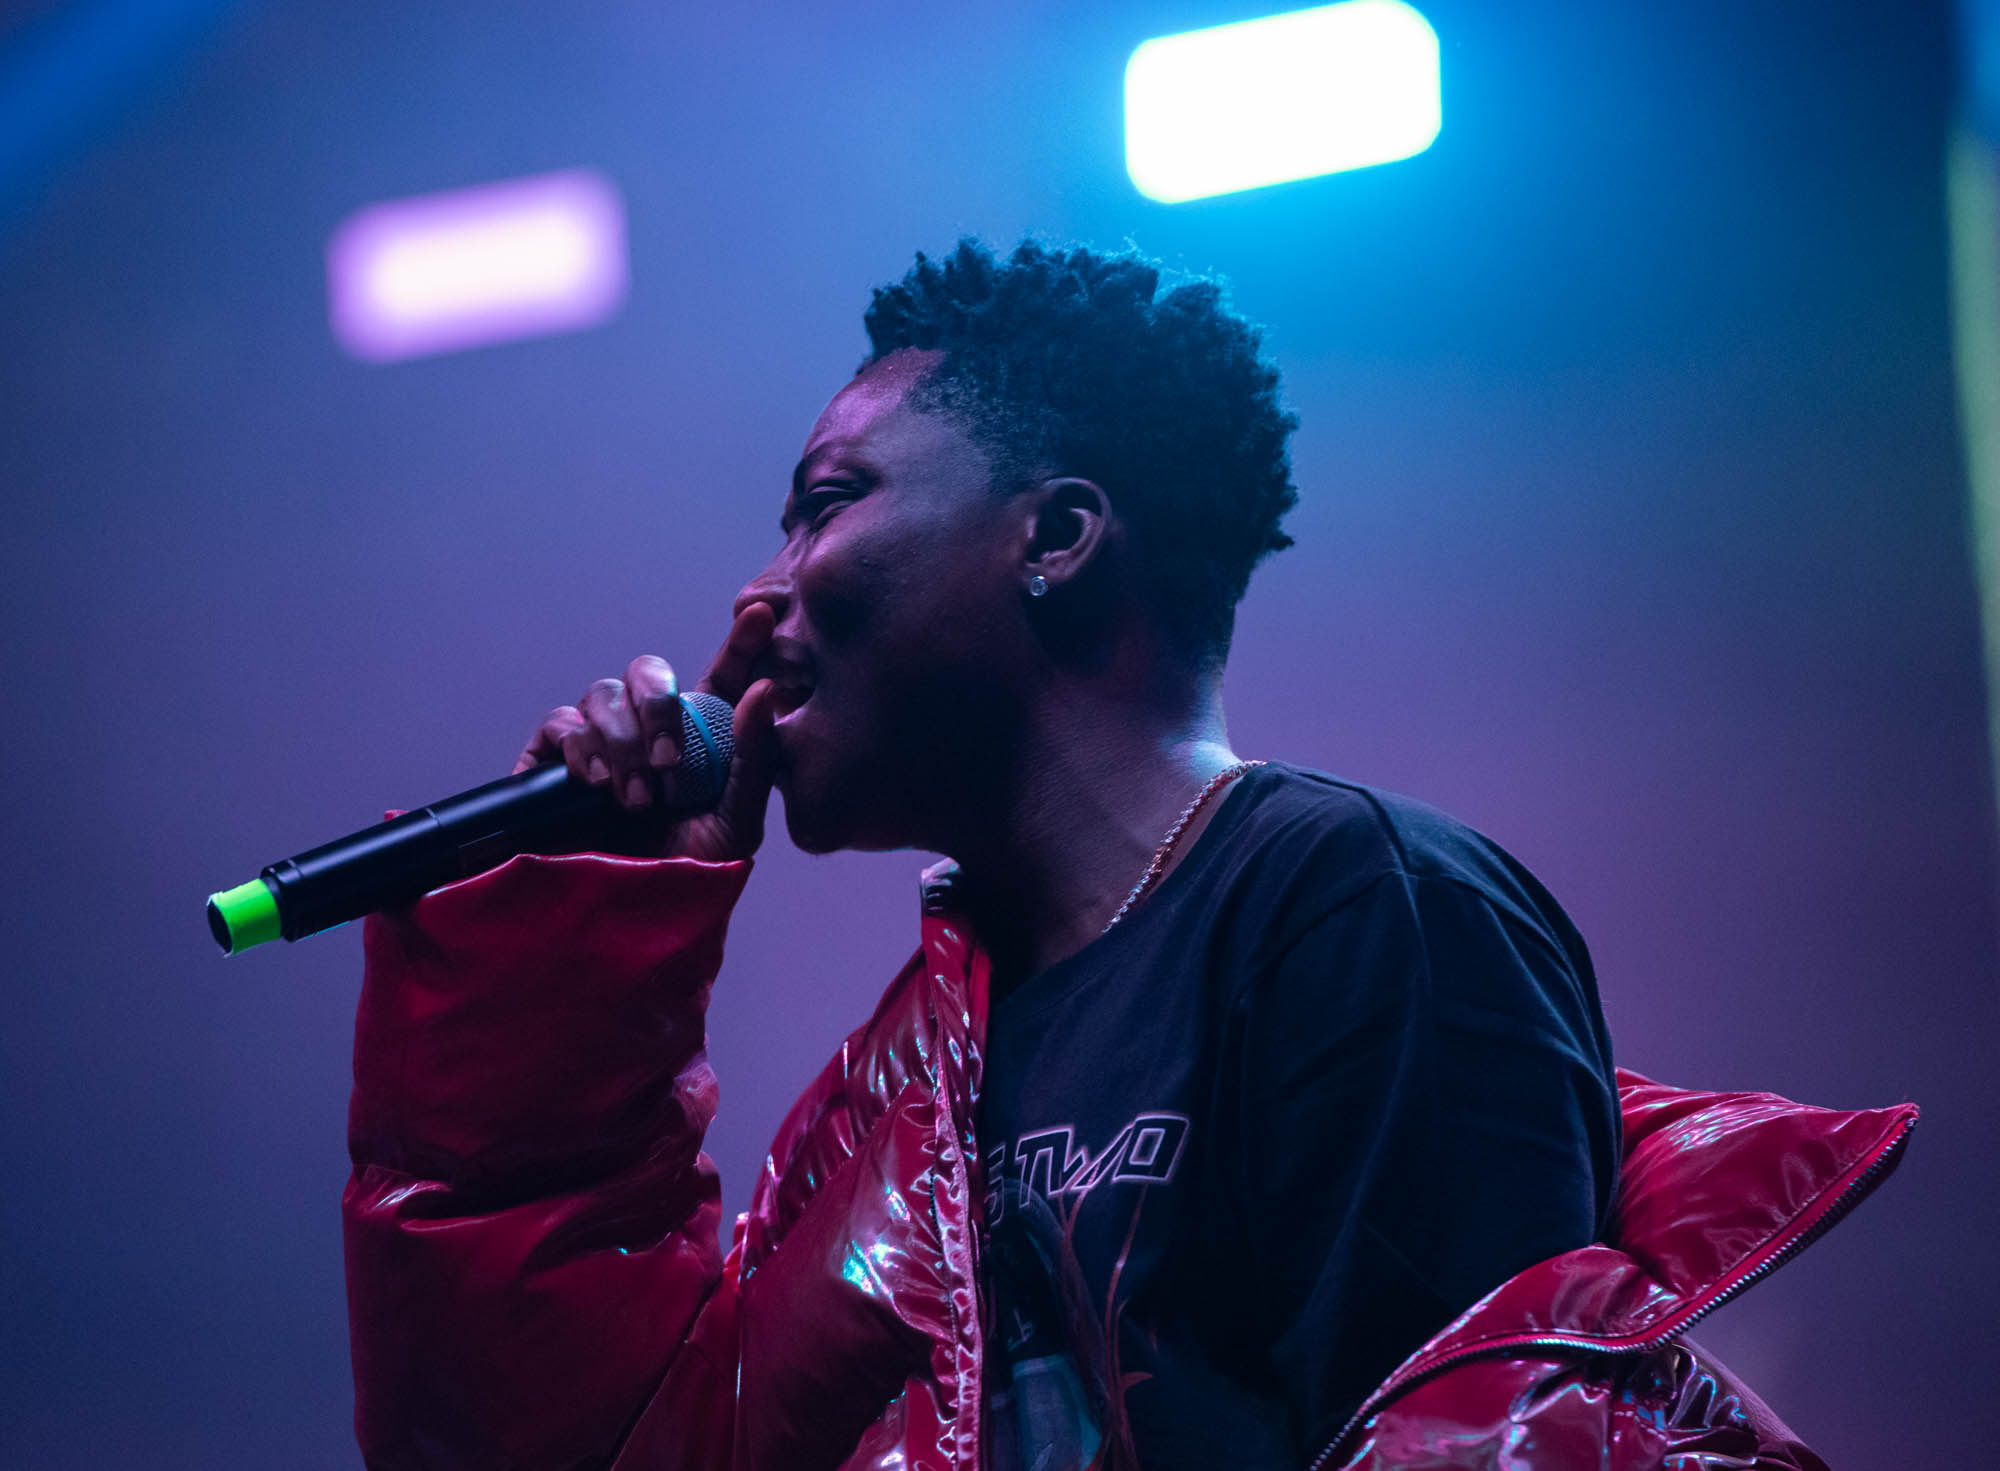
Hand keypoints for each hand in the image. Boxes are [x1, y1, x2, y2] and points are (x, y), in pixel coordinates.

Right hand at [511, 602, 780, 862]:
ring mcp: (599, 741)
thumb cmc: (690, 872)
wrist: (627, 917)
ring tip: (635, 799)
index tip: (760, 615)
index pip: (722, 674)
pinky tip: (596, 783)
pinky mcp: (553, 762)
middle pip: (648, 672)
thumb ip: (755, 758)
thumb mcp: (738, 823)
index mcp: (701, 735)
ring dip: (623, 743)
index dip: (740, 642)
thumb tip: (766, 690)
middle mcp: (648, 729)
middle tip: (669, 762)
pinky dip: (579, 746)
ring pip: (603, 694)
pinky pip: (560, 723)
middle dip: (658, 706)